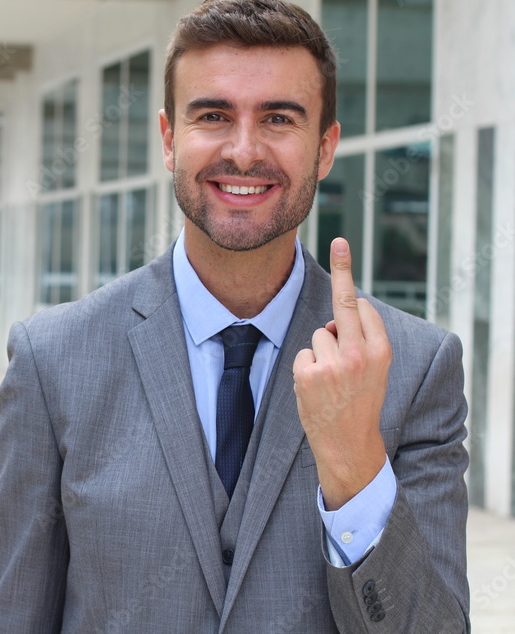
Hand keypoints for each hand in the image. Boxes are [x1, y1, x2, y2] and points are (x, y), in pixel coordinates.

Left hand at [292, 238, 391, 509]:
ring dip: (320, 352)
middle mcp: (360, 353)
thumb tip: (336, 316)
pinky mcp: (309, 373)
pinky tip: (318, 388)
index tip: (342, 247)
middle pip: (345, 303)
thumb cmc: (359, 402)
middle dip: (343, 270)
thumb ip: (361, 342)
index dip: (348, 281)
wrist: (349, 444)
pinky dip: (306, 368)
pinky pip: (304, 354)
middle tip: (340, 241)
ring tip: (331, 381)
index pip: (363, 306)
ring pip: (318, 335)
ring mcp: (333, 363)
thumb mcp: (374, 371)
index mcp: (381, 350)